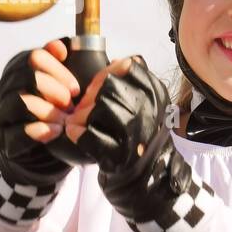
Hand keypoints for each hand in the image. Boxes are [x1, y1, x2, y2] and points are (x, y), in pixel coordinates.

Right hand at [0, 37, 80, 185]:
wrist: (39, 152)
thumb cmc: (54, 111)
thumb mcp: (61, 85)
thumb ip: (61, 64)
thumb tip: (61, 46)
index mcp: (21, 70)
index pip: (35, 57)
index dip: (58, 70)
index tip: (76, 88)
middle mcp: (8, 88)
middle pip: (27, 76)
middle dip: (55, 89)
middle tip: (71, 104)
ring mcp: (3, 113)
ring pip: (20, 102)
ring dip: (48, 110)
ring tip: (65, 120)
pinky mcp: (6, 139)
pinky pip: (17, 132)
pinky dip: (38, 131)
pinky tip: (55, 132)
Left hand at [64, 56, 166, 175]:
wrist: (152, 170)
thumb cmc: (144, 132)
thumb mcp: (150, 102)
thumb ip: (135, 80)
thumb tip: (118, 61)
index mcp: (157, 94)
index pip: (130, 68)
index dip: (108, 73)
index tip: (99, 86)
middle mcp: (149, 112)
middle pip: (110, 88)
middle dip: (91, 95)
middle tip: (82, 106)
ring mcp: (134, 134)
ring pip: (100, 110)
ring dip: (81, 115)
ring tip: (77, 120)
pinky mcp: (118, 155)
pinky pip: (90, 137)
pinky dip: (77, 133)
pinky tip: (74, 132)